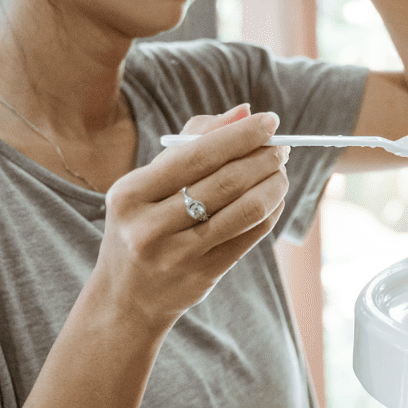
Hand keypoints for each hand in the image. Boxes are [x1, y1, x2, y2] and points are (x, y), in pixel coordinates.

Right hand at [93, 104, 289, 327]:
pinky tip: (274, 199)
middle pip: (226, 182)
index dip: (240, 136)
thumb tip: (244, 112)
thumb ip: (193, 141)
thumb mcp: (148, 183)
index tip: (270, 121)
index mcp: (130, 193)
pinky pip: (251, 235)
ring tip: (280, 173)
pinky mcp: (203, 275)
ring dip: (273, 186)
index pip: (197, 154)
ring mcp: (177, 255)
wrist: (126, 295)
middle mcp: (149, 226)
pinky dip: (270, 211)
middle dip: (263, 159)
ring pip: (245, 210)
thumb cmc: (142, 223)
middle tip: (282, 149)